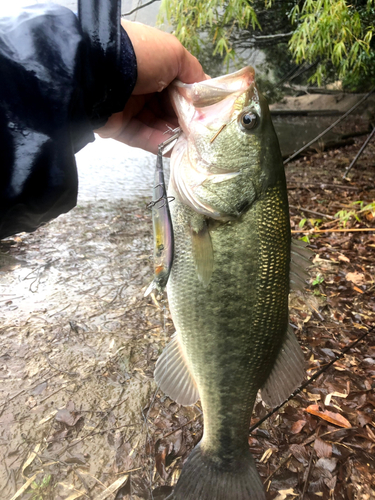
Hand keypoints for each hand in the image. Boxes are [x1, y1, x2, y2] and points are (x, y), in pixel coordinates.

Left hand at [96, 20, 205, 153]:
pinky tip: (177, 150)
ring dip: (177, 136)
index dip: (194, 100)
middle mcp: (141, 87)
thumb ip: (193, 71)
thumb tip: (205, 88)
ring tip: (194, 144)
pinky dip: (161, 145)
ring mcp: (130, 108)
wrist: (100, 71)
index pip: (179, 87)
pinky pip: (144, 139)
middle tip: (203, 131)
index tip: (208, 112)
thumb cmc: (139, 56)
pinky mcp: (120, 128)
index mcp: (153, 67)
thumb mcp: (174, 53)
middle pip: (170, 109)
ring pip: (159, 127)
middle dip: (187, 121)